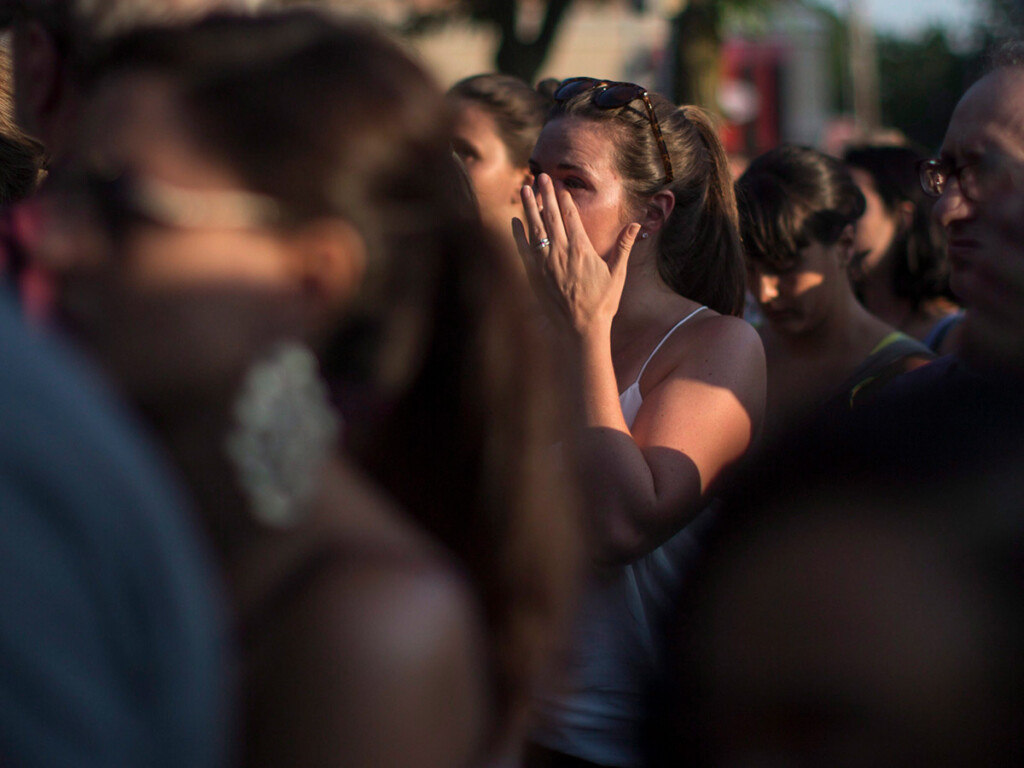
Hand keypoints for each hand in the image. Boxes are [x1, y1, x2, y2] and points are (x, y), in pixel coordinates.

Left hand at [512, 173, 638, 335]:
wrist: (580, 329)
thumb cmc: (602, 303)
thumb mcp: (617, 274)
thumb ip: (624, 247)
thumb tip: (636, 226)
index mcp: (582, 250)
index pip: (570, 217)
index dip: (564, 199)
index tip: (559, 184)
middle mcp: (561, 254)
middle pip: (551, 217)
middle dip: (545, 194)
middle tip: (540, 176)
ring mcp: (545, 264)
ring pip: (535, 229)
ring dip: (528, 207)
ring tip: (523, 188)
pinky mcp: (534, 276)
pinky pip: (523, 250)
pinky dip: (518, 234)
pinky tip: (514, 220)